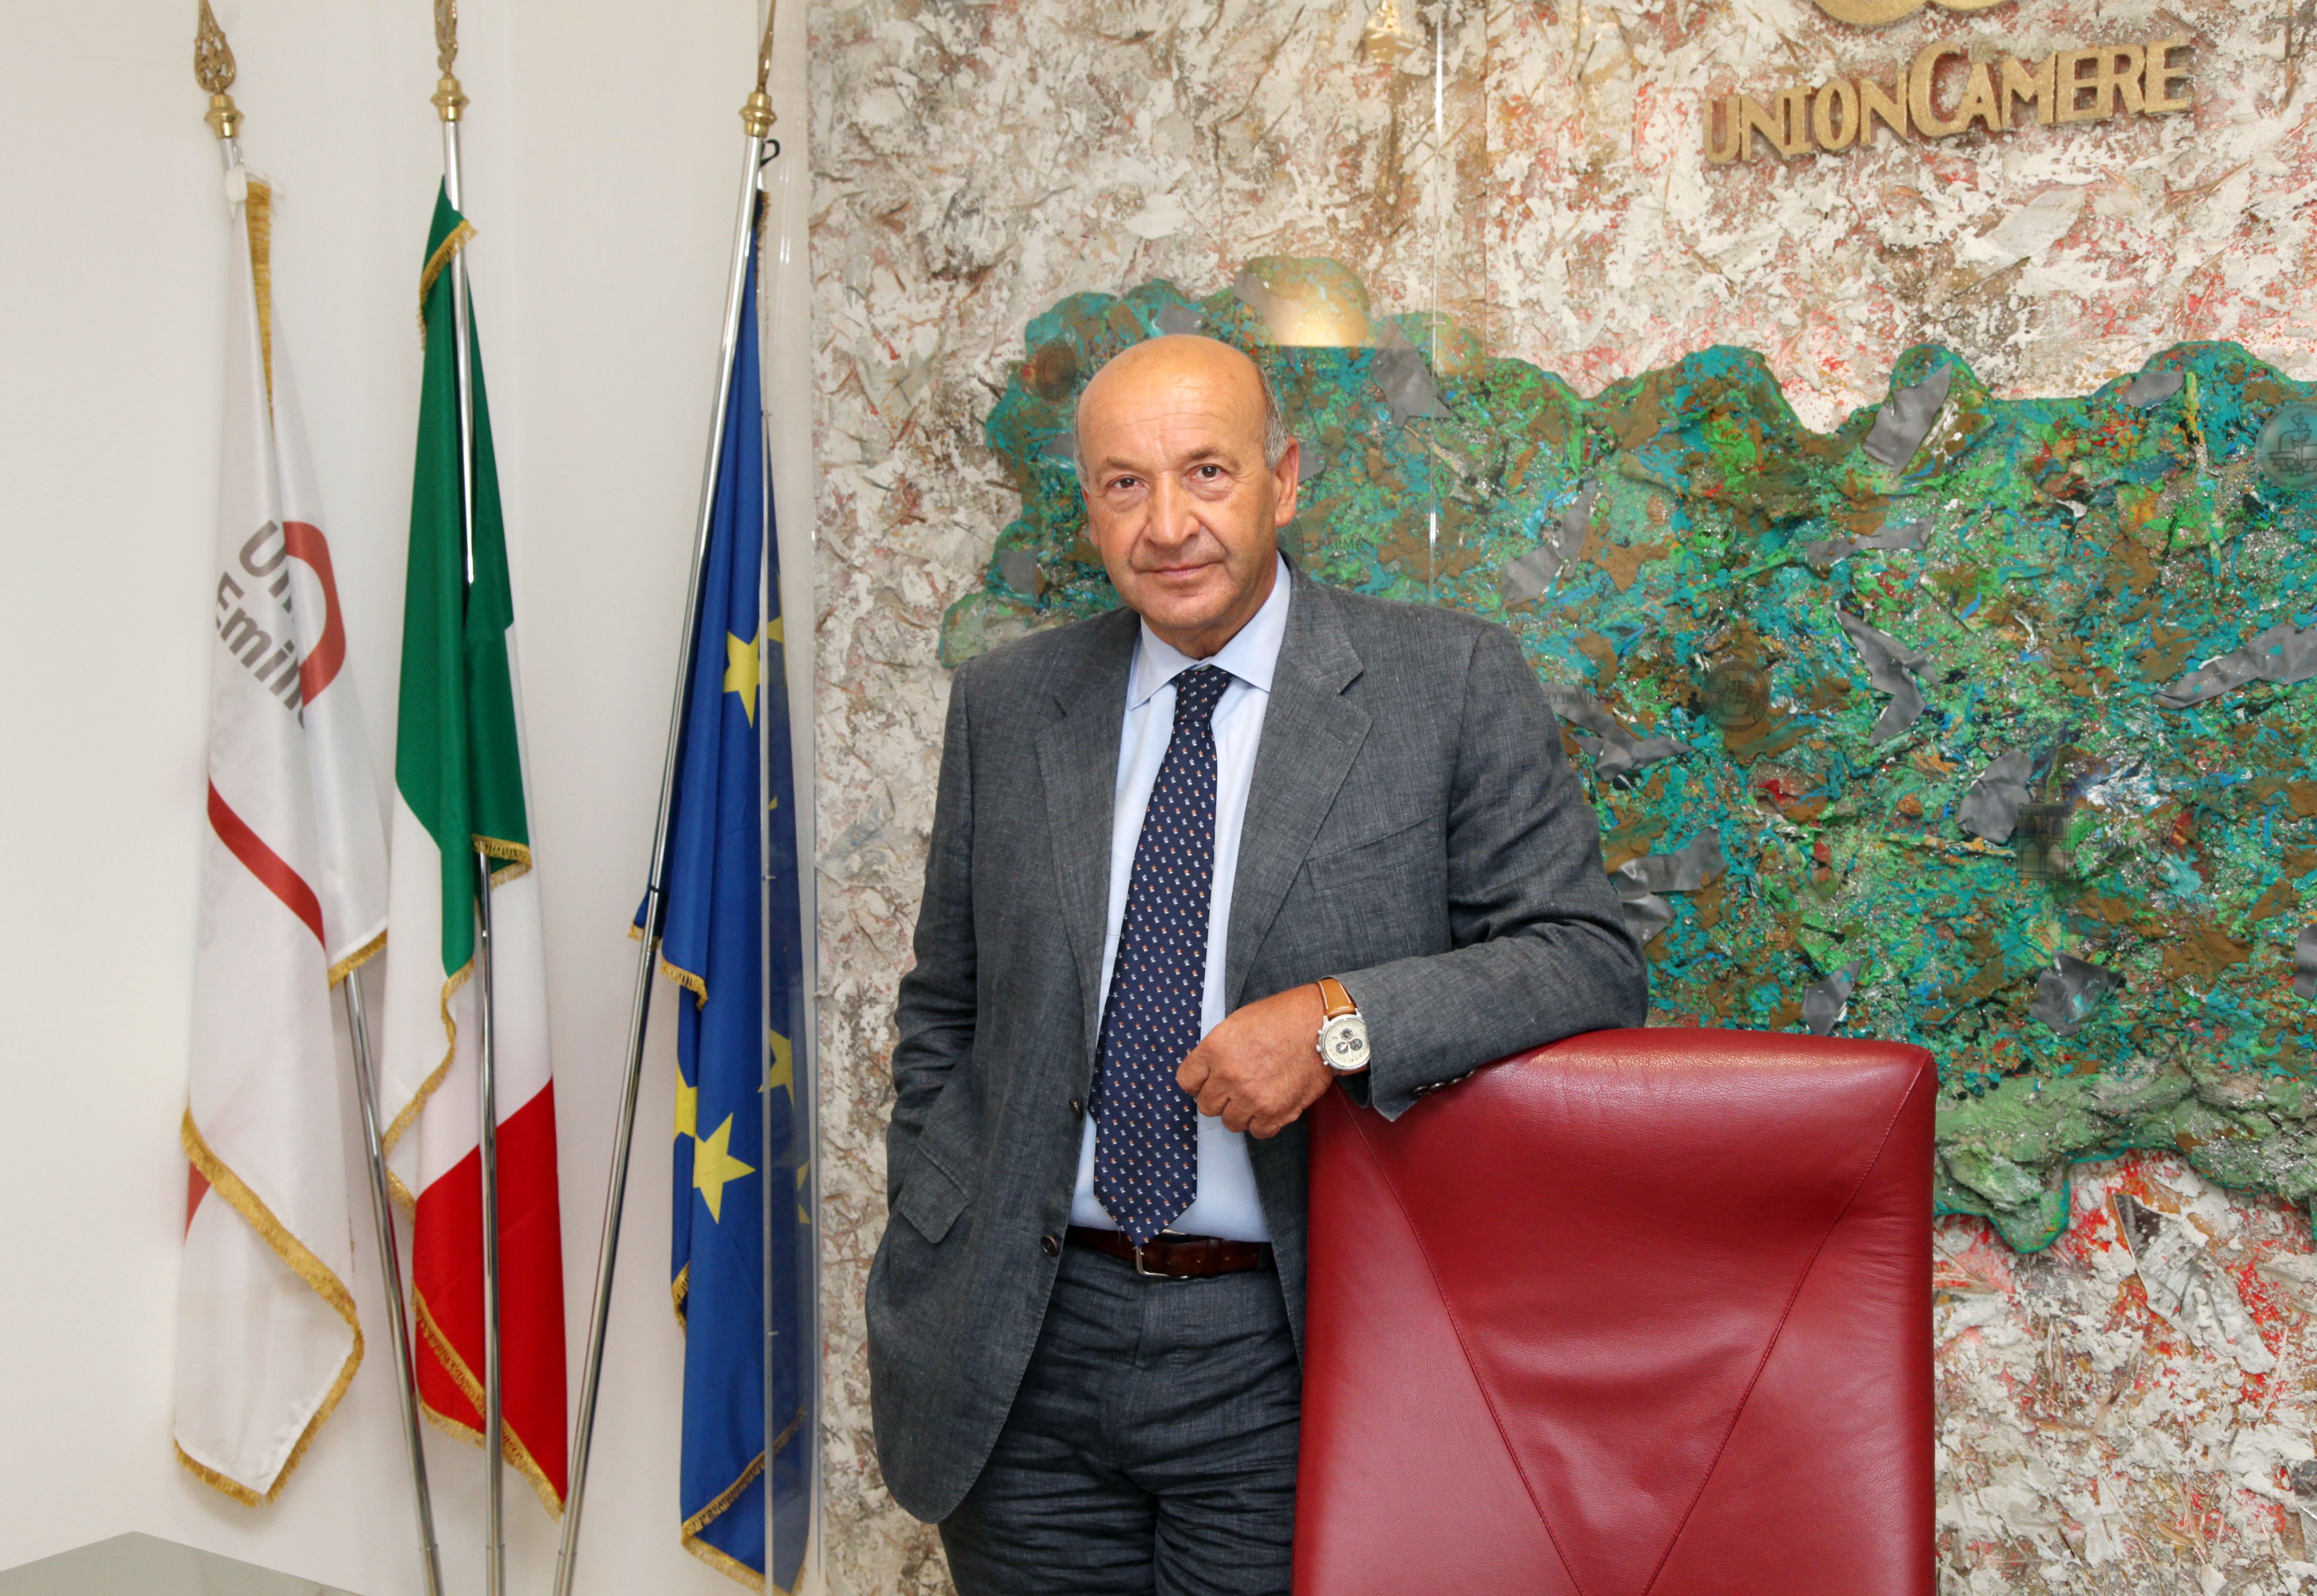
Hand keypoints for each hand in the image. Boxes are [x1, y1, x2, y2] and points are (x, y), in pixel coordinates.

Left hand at [1177, 983, 1343, 1138]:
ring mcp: (1252, 1098)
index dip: (1197, 1082)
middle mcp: (1229, 1077)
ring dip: (1240, 1112)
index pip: (1187, 1081)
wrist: (1321, 1026)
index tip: (1207, 1081)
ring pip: (1231, 1122)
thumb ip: (1217, 1050)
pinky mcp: (1276, 1112)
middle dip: (1219, 1098)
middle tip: (1235, 1088)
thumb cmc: (1282, 1018)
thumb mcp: (1237, 1023)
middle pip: (1207, 1106)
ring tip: (1255, 1097)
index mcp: (1215, 1050)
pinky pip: (1258, 1131)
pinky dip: (1263, 1122)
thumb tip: (1207, 1072)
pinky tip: (1270, 1106)